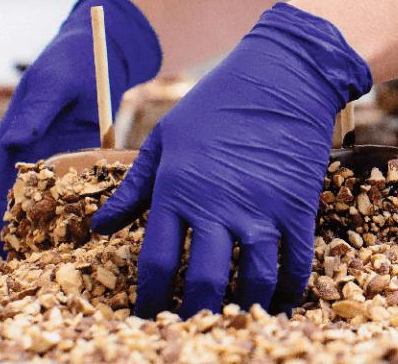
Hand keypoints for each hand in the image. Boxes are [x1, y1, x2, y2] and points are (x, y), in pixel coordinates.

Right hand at [0, 0, 160, 253]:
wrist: (101, 49)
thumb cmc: (68, 61)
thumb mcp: (51, 84)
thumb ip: (36, 113)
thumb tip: (13, 143)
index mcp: (16, 141)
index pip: (3, 188)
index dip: (4, 219)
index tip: (9, 249)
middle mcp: (36, 154)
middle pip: (30, 202)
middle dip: (35, 232)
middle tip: (48, 263)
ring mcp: (62, 156)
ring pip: (59, 198)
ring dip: (65, 223)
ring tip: (78, 252)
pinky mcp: (87, 153)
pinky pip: (88, 182)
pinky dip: (92, 201)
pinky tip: (107, 221)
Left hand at [90, 2, 371, 318]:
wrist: (282, 74)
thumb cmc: (218, 101)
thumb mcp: (167, 136)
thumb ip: (134, 186)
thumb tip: (100, 228)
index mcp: (178, 189)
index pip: (158, 264)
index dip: (151, 299)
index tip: (149, 313)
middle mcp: (219, 205)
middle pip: (205, 284)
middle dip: (195, 313)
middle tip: (191, 323)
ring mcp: (263, 208)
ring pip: (254, 282)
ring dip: (243, 307)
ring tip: (234, 315)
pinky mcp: (298, 205)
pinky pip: (295, 263)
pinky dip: (288, 289)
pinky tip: (278, 297)